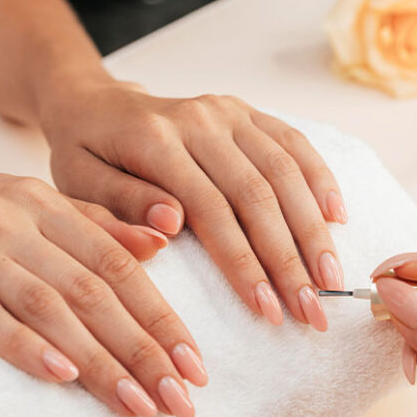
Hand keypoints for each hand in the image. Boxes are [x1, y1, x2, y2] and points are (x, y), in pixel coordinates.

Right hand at [0, 172, 205, 416]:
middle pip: (93, 289)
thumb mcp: (25, 209)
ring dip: (98, 359)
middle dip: (143, 349)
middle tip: (180, 399)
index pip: (119, 265)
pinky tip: (61, 376)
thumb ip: (92, 224)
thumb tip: (160, 245)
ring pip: (47, 306)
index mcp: (44, 204)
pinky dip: (23, 345)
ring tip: (137, 405)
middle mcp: (12, 220)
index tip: (196, 366)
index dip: (162, 317)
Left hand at [40, 82, 346, 330]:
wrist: (94, 104)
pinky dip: (320, 180)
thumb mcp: (79, 187)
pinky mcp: (246, 112)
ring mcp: (227, 112)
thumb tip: (172, 225)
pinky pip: (294, 143)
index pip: (212, 210)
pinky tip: (338, 219)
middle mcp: (199, 119)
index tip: (269, 312)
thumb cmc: (84, 157)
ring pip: (285, 172)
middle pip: (259, 194)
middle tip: (313, 311)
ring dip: (313, 231)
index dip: (245, 264)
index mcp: (154, 140)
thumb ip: (121, 207)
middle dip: (291, 260)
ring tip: (332, 282)